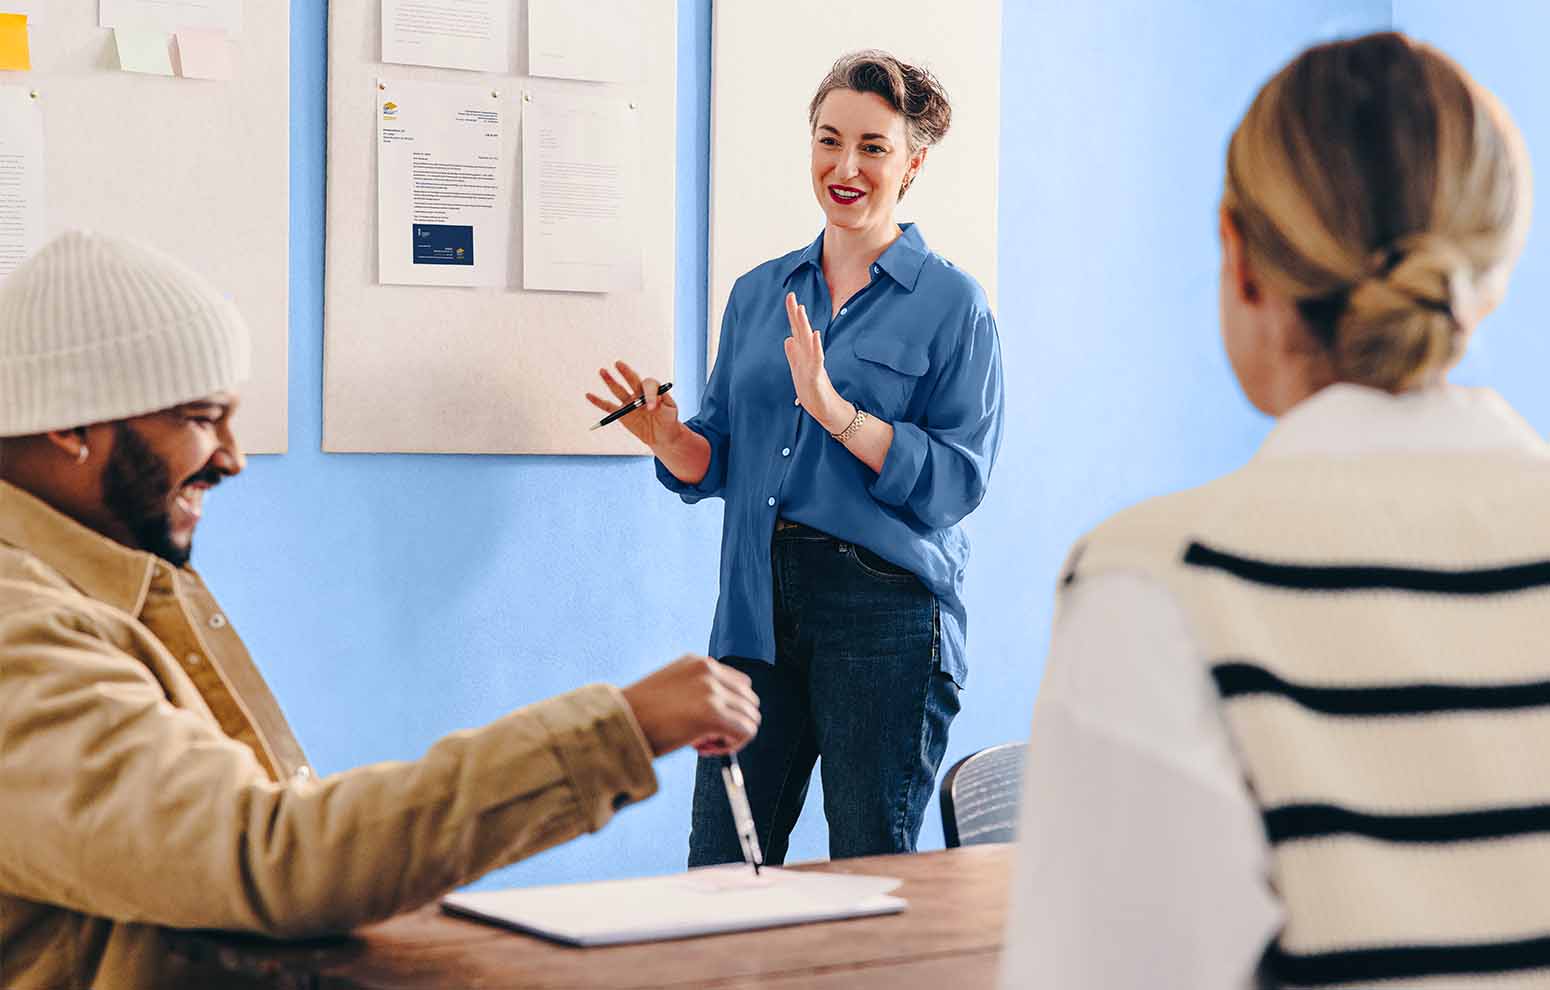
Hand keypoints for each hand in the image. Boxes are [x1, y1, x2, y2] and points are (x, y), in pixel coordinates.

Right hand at [586, 360, 681, 450]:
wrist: (664, 435)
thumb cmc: (670, 421)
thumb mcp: (671, 412)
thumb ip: (663, 403)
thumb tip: (651, 402)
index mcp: (654, 390)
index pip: (648, 386)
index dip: (649, 395)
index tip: (652, 408)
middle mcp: (640, 393)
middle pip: (631, 380)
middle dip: (625, 372)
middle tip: (619, 364)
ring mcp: (630, 402)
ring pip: (618, 390)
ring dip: (610, 381)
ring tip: (602, 371)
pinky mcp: (622, 414)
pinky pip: (609, 407)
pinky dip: (598, 402)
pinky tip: (589, 395)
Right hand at [622, 656, 760, 756]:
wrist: (616, 725)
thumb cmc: (637, 716)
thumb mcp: (670, 690)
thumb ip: (697, 693)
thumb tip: (725, 715)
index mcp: (697, 662)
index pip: (738, 684)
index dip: (728, 709)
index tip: (706, 725)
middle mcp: (708, 671)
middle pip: (749, 699)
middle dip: (733, 722)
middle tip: (706, 738)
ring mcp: (712, 691)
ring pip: (750, 717)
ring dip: (732, 736)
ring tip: (703, 744)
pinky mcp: (713, 714)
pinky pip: (746, 731)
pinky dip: (732, 746)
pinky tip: (704, 748)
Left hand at [782, 293, 853, 433]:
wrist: (826, 411)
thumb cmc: (813, 391)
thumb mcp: (799, 371)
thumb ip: (793, 355)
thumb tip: (788, 339)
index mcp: (804, 354)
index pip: (797, 330)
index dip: (793, 314)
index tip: (790, 295)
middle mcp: (809, 356)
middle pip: (801, 331)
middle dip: (796, 313)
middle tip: (791, 295)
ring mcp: (814, 365)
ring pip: (808, 342)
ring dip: (804, 325)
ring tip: (801, 309)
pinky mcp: (817, 377)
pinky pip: (816, 360)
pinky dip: (815, 347)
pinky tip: (815, 335)